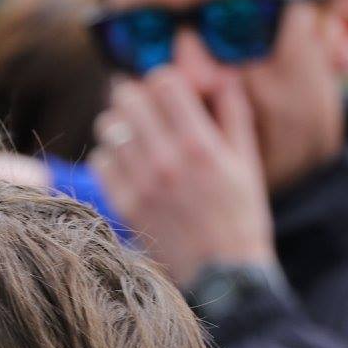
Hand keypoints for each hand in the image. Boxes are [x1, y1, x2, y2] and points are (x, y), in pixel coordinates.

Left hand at [90, 71, 275, 286]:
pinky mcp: (123, 206)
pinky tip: (128, 164)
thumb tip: (217, 72)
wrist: (223, 276)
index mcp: (200, 144)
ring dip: (120, 124)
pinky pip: (100, 161)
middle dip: (137, 96)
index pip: (163, 81)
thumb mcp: (247, 160)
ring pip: (108, 126)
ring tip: (136, 135)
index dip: (165, 79)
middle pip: (128, 98)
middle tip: (146, 107)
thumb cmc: (240, 216)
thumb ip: (232, 111)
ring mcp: (140, 185)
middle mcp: (166, 160)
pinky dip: (110, 156)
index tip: (169, 90)